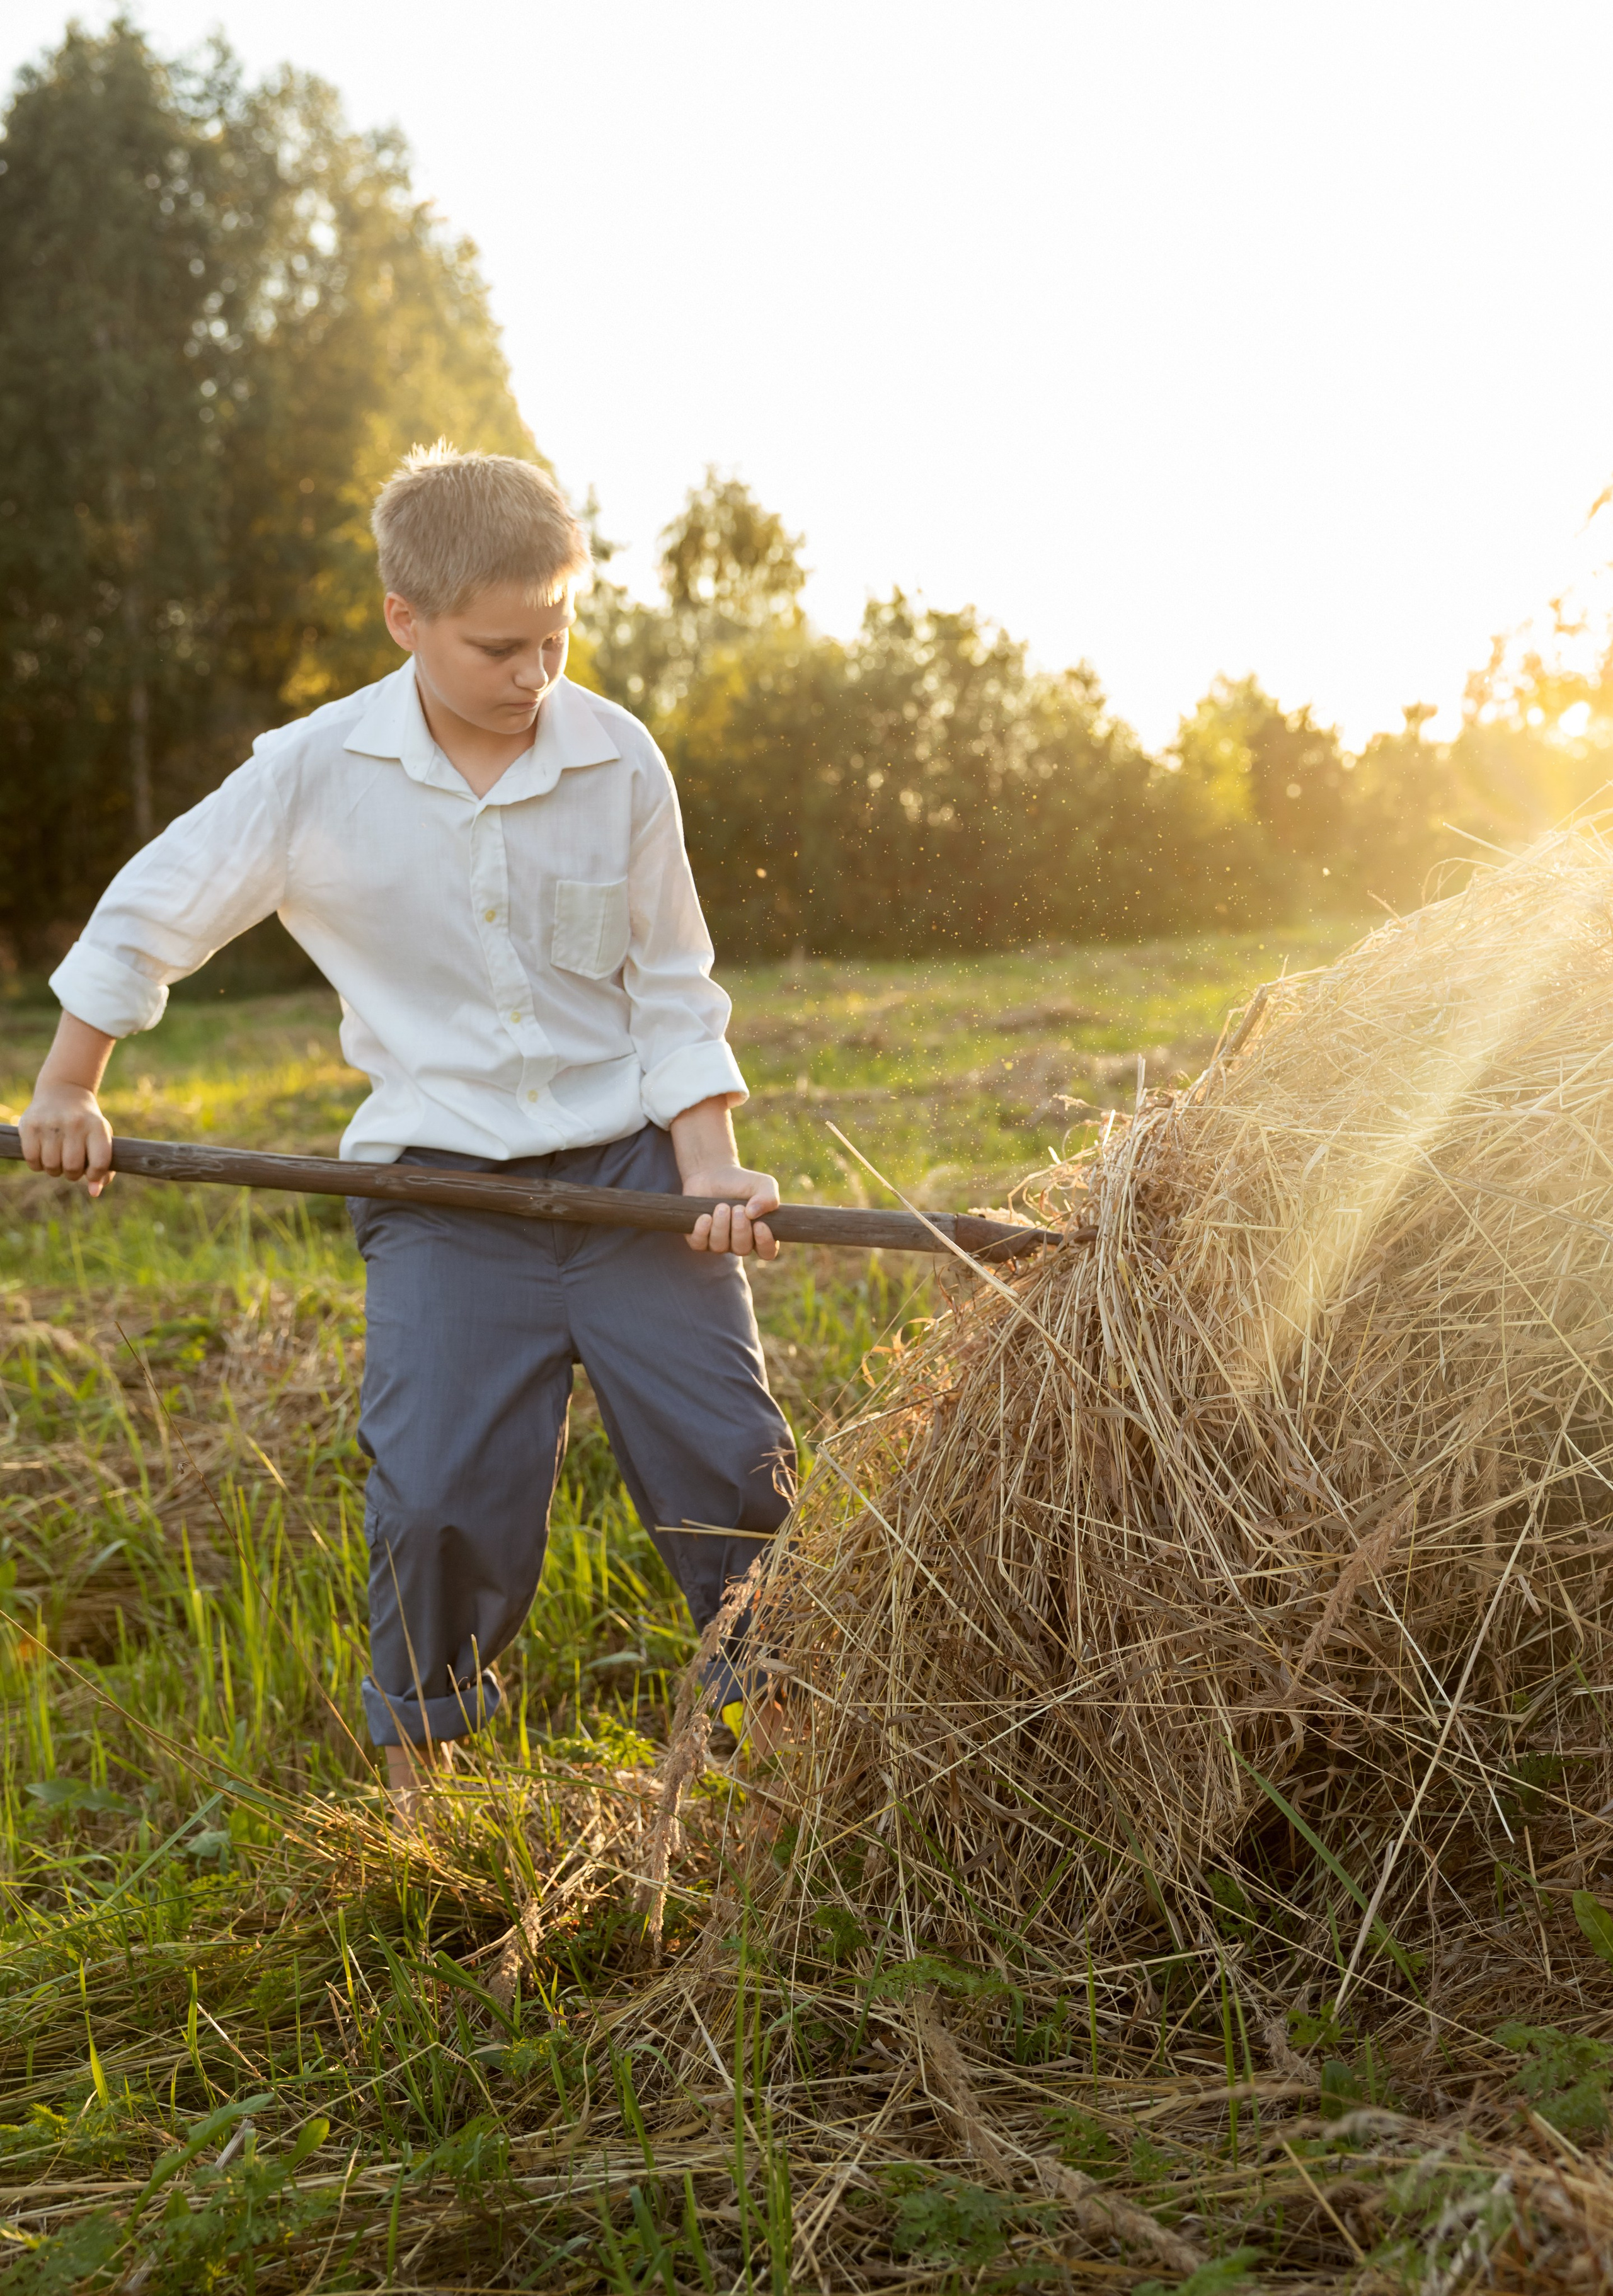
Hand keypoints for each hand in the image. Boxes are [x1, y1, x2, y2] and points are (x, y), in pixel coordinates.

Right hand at [20, 1080, 113, 1196]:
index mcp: (97, 1126)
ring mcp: (50, 1123)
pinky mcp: (30, 1125)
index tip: (90, 1171)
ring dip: (54, 1170)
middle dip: (72, 1174)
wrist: (63, 1091)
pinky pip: (33, 1160)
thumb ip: (104, 1168)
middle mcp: (74, 1123)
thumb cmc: (86, 1123)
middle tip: (71, 1165)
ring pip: (51, 1167)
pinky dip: (38, 1165)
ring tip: (58, 1159)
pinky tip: (43, 1155)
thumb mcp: (101, 1138)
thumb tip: (94, 1193)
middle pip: (73, 1168)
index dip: (95, 1175)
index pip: (100, 1163)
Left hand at [681, 1163, 779, 1259]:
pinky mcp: (699, 1238)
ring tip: (721, 1206)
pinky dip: (702, 1231)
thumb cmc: (742, 1181)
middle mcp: (739, 1242)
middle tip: (738, 1208)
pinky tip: (705, 1217)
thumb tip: (753, 1214)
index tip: (759, 1225)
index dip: (764, 1243)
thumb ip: (769, 1198)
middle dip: (740, 1229)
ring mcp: (718, 1242)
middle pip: (742, 1249)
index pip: (767, 1252)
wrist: (712, 1173)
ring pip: (719, 1247)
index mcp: (758, 1234)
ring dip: (721, 1227)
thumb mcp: (763, 1184)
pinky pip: (699, 1244)